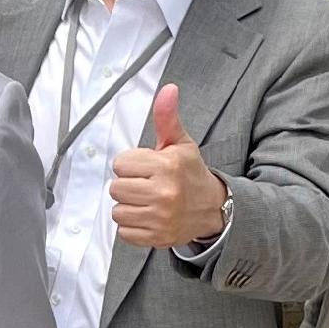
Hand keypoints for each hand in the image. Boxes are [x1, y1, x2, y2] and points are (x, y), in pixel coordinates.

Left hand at [109, 83, 230, 248]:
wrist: (213, 208)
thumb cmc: (190, 173)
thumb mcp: (181, 144)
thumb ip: (167, 118)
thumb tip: (168, 89)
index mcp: (167, 166)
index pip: (120, 163)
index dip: (130, 164)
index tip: (146, 167)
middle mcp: (164, 192)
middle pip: (116, 187)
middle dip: (128, 185)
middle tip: (146, 184)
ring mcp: (160, 217)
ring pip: (118, 210)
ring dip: (129, 206)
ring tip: (147, 200)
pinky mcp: (157, 237)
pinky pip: (124, 232)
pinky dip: (133, 226)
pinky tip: (148, 216)